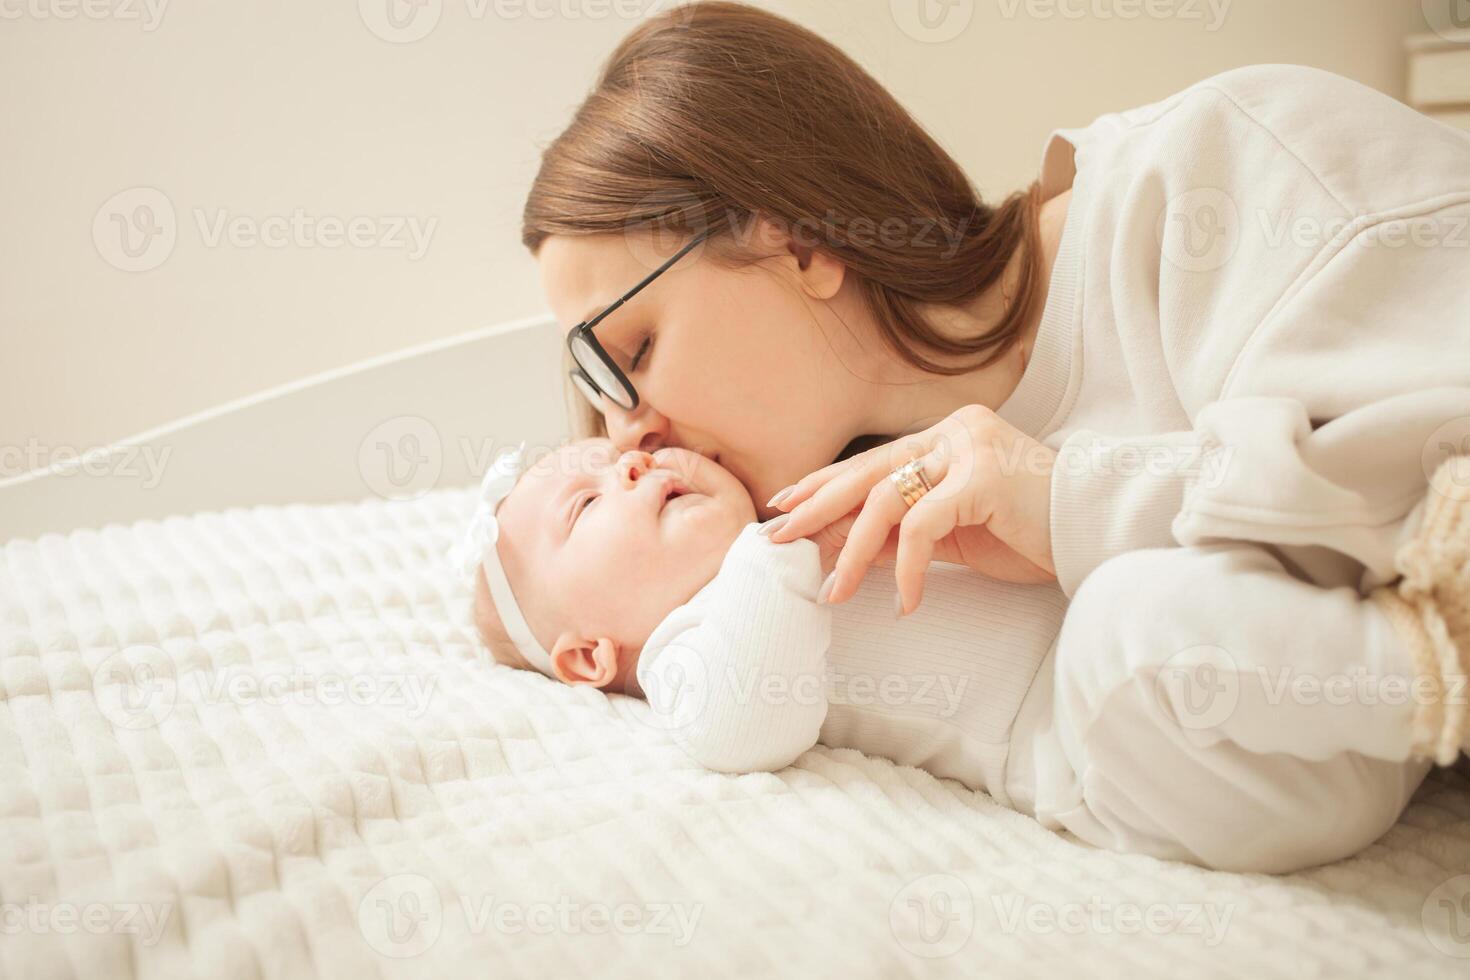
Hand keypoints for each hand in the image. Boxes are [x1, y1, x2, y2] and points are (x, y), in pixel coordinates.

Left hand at [769, 405, 1057, 612]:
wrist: (1094, 532)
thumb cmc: (1028, 532)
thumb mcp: (956, 530)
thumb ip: (906, 527)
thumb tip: (841, 545)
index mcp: (944, 438)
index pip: (871, 462)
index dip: (823, 484)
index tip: (784, 507)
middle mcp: (952, 432)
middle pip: (866, 473)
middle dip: (815, 509)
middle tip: (777, 540)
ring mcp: (967, 448)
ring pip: (886, 500)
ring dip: (854, 552)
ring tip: (834, 593)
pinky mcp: (982, 476)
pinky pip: (923, 526)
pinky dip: (907, 569)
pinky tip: (905, 602)